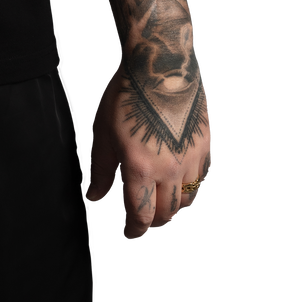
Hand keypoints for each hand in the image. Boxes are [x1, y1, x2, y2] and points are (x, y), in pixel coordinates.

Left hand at [86, 60, 215, 239]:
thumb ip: (102, 169)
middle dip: (153, 224)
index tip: (128, 236)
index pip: (139, 215)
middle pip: (166, 213)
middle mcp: (169, 170)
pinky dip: (194, 190)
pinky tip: (185, 187)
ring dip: (175, 210)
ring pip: (188, 201)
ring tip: (163, 209)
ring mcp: (192, 159)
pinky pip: (203, 179)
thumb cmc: (125, 94)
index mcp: (140, 168)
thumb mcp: (103, 132)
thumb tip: (95, 197)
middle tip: (143, 224)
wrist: (161, 65)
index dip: (134, 232)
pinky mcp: (206, 145)